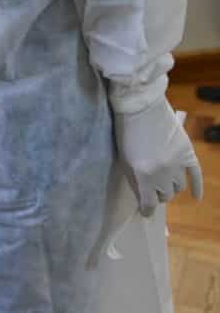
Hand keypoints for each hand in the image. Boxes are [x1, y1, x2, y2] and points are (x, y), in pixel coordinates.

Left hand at [113, 97, 203, 215]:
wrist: (141, 107)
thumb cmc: (125, 132)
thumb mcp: (123, 159)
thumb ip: (134, 181)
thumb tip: (142, 198)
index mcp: (144, 175)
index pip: (149, 203)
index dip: (147, 210)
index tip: (145, 212)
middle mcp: (164, 173)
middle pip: (165, 195)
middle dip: (158, 194)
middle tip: (152, 189)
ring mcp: (178, 164)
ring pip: (179, 187)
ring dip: (171, 187)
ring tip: (164, 183)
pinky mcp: (188, 153)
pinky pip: (197, 176)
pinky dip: (197, 187)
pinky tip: (195, 197)